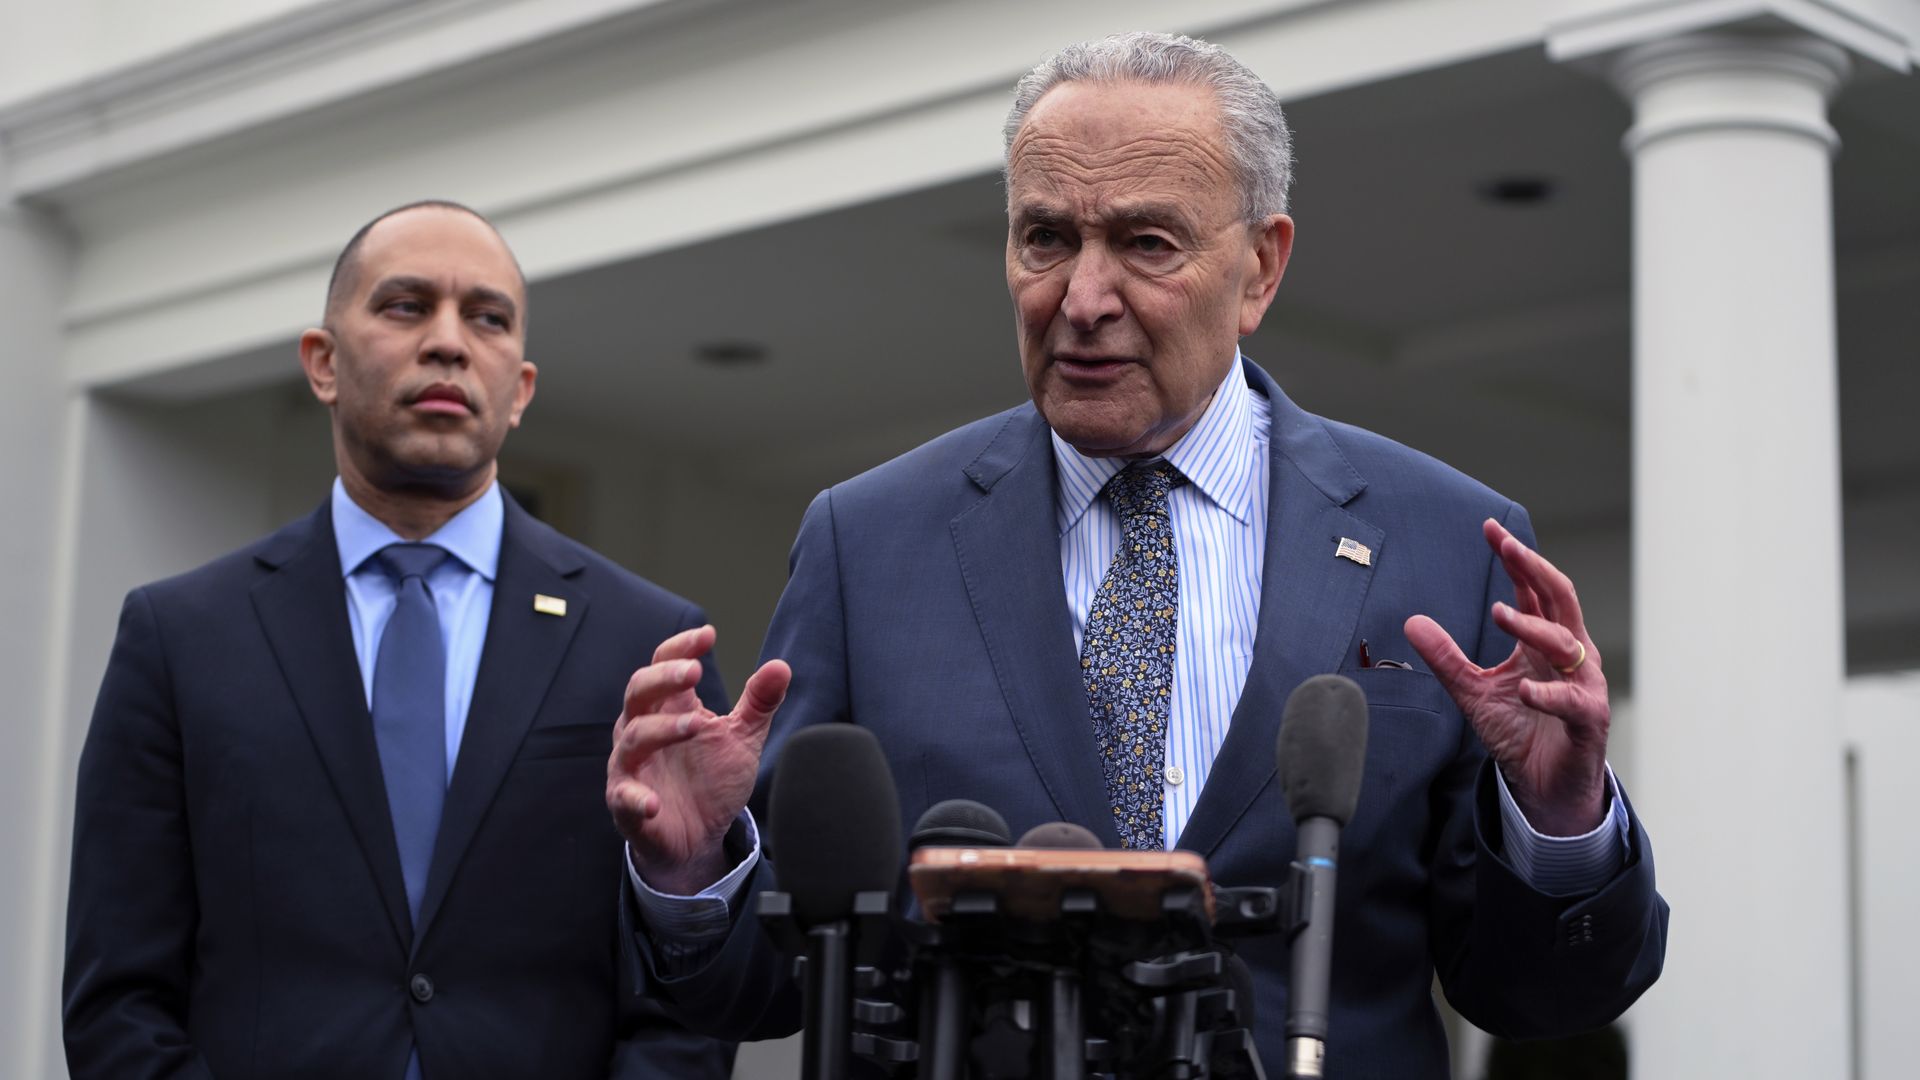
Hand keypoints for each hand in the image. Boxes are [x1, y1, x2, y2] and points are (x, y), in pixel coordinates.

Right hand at [606, 625, 790, 894]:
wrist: (699, 837)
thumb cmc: (712, 780)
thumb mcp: (742, 738)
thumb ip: (759, 703)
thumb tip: (781, 665)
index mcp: (669, 708)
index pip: (664, 664)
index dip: (681, 647)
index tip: (708, 635)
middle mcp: (643, 729)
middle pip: (638, 691)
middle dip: (663, 678)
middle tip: (694, 670)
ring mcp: (631, 766)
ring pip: (634, 738)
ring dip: (663, 729)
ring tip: (697, 726)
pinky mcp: (627, 804)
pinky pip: (624, 797)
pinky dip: (636, 799)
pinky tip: (653, 802)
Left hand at [1404, 518, 1608, 835]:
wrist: (1544, 788)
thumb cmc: (1520, 732)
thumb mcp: (1472, 691)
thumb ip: (1447, 658)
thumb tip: (1412, 622)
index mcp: (1543, 643)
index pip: (1534, 590)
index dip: (1515, 560)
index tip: (1491, 530)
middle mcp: (1569, 656)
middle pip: (1561, 600)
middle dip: (1536, 570)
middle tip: (1508, 546)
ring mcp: (1583, 685)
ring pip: (1566, 644)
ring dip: (1532, 628)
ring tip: (1499, 613)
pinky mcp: (1588, 720)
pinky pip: (1573, 701)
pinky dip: (1549, 693)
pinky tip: (1524, 689)